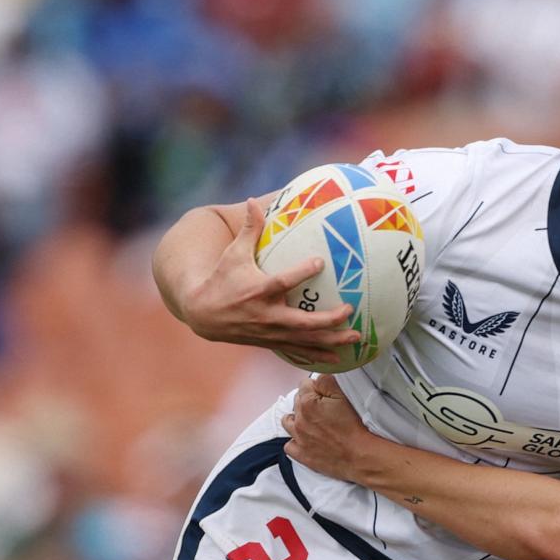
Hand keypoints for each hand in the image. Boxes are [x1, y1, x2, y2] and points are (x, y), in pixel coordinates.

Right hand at [182, 198, 360, 365]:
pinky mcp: (271, 342)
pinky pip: (298, 351)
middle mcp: (266, 314)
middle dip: (329, 319)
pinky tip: (339, 358)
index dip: (302, 272)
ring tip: (355, 337)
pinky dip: (318, 355)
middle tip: (350, 310)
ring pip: (305, 340)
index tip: (321, 261)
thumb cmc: (221, 279)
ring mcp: (270, 332)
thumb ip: (248, 230)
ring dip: (332, 341)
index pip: (283, 281)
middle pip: (302, 321)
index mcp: (258, 290)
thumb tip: (253, 200)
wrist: (203, 314)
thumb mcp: (233, 254)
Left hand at [283, 375, 376, 480]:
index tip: (326, 392)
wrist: (359, 455)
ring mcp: (298, 438)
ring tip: (312, 421)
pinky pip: (289, 445)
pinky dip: (295, 441)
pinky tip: (307, 439)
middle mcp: (298, 420)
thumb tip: (317, 378)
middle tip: (325, 407)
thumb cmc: (354, 426)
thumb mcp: (344, 395)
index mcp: (308, 403)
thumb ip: (327, 381)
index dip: (317, 386)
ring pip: (287, 422)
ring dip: (297, 419)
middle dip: (307, 401)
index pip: (304, 385)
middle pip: (296, 402)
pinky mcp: (302, 455)